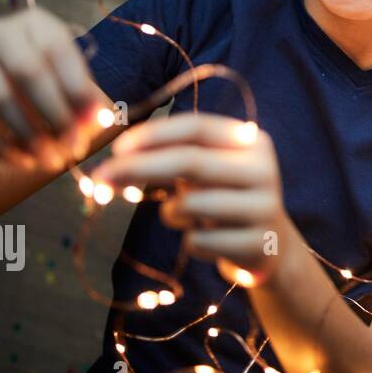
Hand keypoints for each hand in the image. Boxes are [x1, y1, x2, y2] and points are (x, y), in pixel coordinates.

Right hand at [0, 8, 101, 168]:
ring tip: (52, 160)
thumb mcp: (71, 91)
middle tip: (73, 147)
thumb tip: (99, 119)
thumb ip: (87, 102)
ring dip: (30, 134)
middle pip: (28, 70)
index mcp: (36, 23)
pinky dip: (2, 145)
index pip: (58, 49)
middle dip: (55, 114)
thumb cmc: (46, 92)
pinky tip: (25, 161)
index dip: (78, 88)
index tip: (95, 123)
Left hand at [93, 114, 288, 285]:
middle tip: (100, 177)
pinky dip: (191, 241)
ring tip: (180, 215)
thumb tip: (117, 160)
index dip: (154, 134)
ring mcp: (265, 207)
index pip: (197, 127)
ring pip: (192, 204)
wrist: (271, 246)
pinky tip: (206, 241)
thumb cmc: (226, 198)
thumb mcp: (209, 171)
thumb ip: (172, 158)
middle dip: (139, 167)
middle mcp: (263, 169)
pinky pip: (199, 242)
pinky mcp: (258, 243)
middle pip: (190, 161)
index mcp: (252, 142)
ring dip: (170, 212)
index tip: (117, 147)